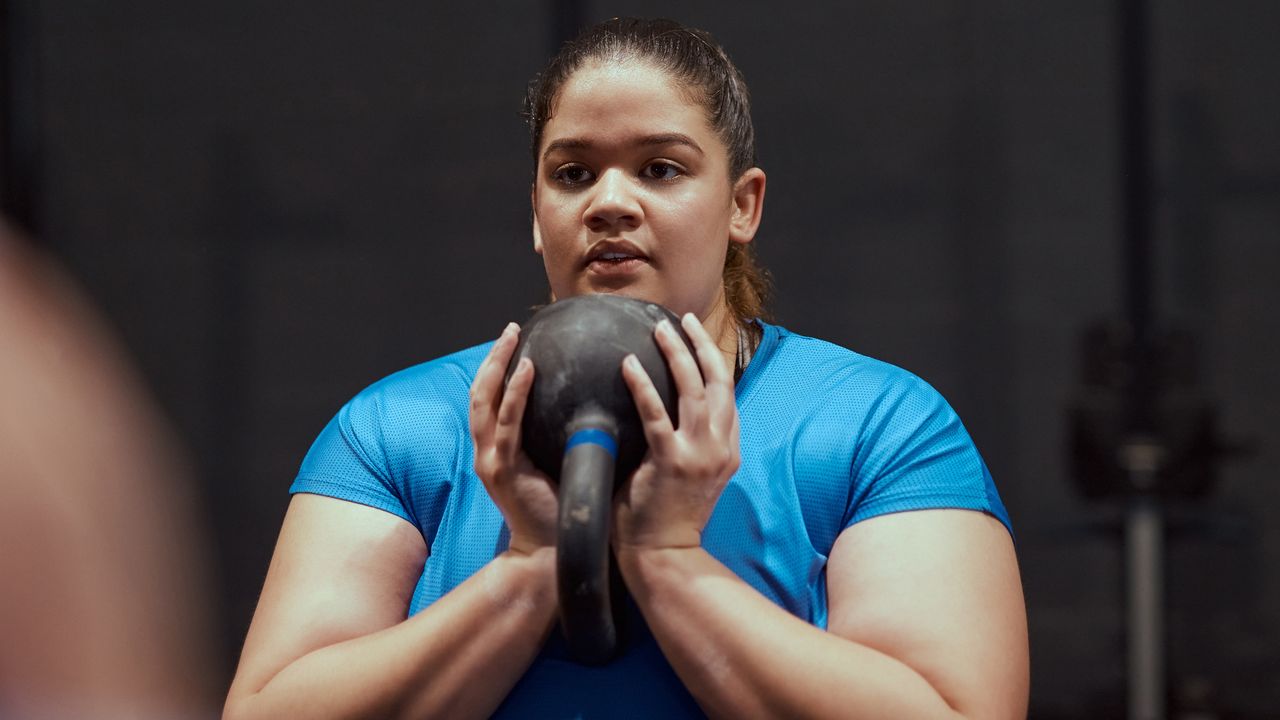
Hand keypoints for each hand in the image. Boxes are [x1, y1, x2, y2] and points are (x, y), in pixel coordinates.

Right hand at [470, 323, 557, 555]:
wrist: (549, 556)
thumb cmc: (559, 513)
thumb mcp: (553, 470)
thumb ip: (558, 442)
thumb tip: (588, 411)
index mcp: (498, 452)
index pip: (491, 401)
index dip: (497, 370)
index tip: (513, 342)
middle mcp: (487, 452)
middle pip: (479, 393)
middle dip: (492, 358)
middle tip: (510, 329)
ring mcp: (492, 460)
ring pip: (486, 401)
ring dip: (498, 365)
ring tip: (512, 337)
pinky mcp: (504, 470)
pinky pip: (509, 423)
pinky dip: (516, 393)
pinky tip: (528, 368)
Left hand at [613, 314, 739, 552]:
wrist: (665, 558)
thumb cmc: (667, 519)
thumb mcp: (692, 477)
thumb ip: (688, 446)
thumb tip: (666, 415)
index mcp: (727, 450)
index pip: (726, 394)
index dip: (713, 360)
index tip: (695, 336)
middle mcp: (720, 448)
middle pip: (718, 382)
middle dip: (701, 345)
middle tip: (681, 320)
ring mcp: (699, 455)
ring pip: (693, 389)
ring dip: (677, 354)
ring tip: (658, 330)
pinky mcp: (671, 463)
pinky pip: (655, 415)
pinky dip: (642, 386)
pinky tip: (627, 365)